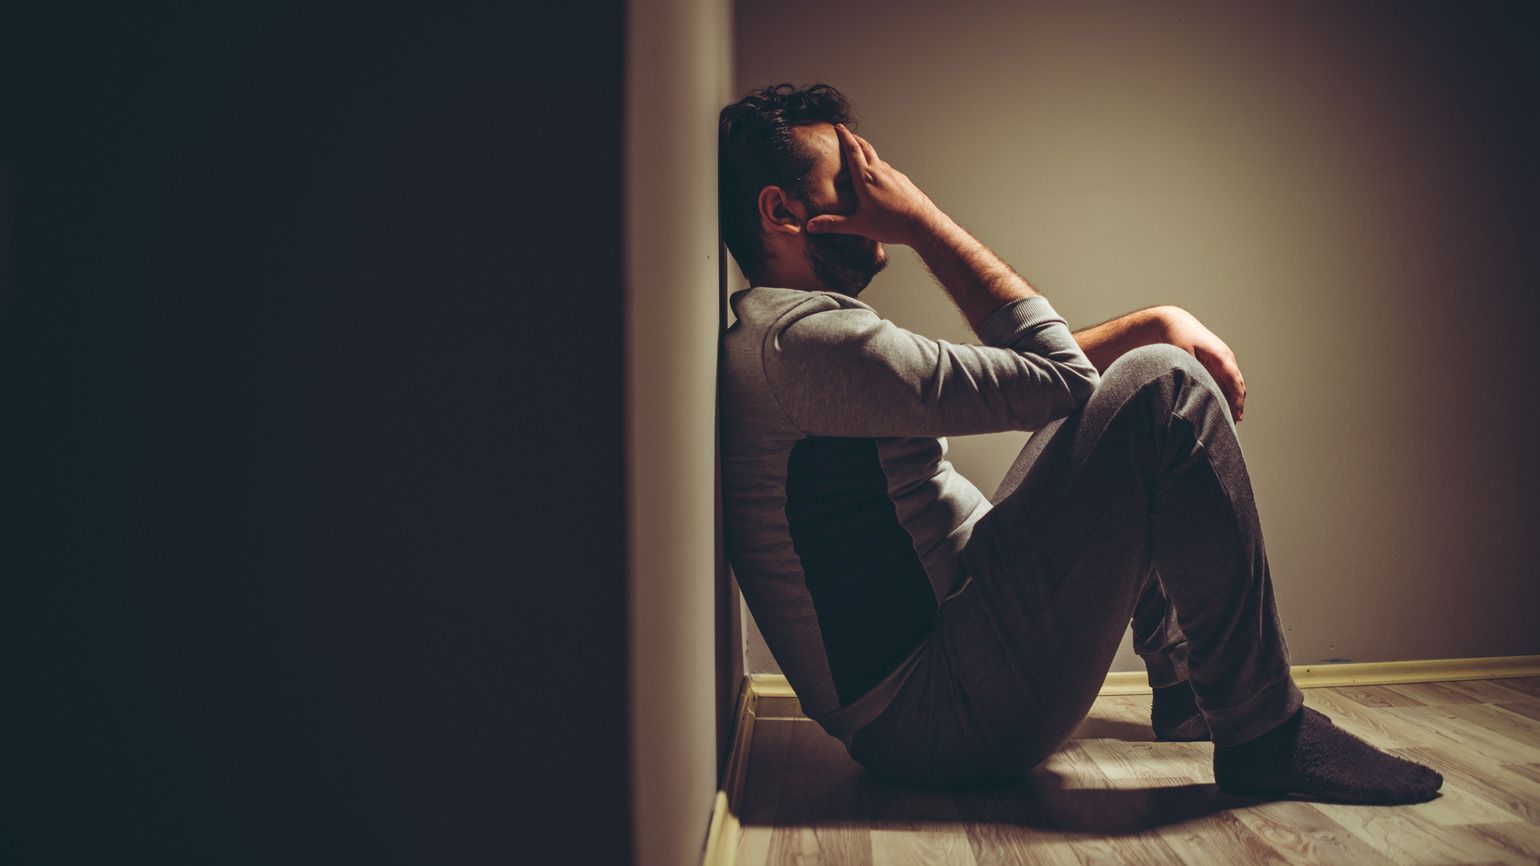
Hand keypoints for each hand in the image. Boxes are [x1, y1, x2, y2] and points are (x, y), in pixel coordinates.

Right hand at [804, 123, 942, 246]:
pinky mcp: (903, 181)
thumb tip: (811, 225)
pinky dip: (878, 166)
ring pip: (877, 158)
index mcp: (865, 178)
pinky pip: (887, 169)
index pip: (852, 150)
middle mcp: (880, 171)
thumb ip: (833, 224)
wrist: (923, 224)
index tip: (838, 127)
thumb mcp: (858, 225)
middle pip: (865, 148)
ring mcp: (893, 174)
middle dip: (854, 139)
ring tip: (859, 154)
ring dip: (866, 151)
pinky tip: (877, 176)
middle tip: (847, 133)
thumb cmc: (892, 224)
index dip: (844, 137)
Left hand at [1160, 307, 1246, 422]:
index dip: (1237, 401)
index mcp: (1221, 356)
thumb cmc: (1177, 338)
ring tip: (1228, 420)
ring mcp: (1223, 360)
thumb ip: (1193, 374)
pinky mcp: (1216, 363)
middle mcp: (1226, 358)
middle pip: (1238, 386)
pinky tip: (1219, 406)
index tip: (1237, 417)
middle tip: (1233, 424)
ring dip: (1232, 400)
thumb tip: (1199, 393)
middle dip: (1237, 405)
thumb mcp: (1183, 356)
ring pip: (1232, 385)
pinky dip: (1225, 394)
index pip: (1235, 383)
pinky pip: (1225, 381)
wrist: (1174, 322)